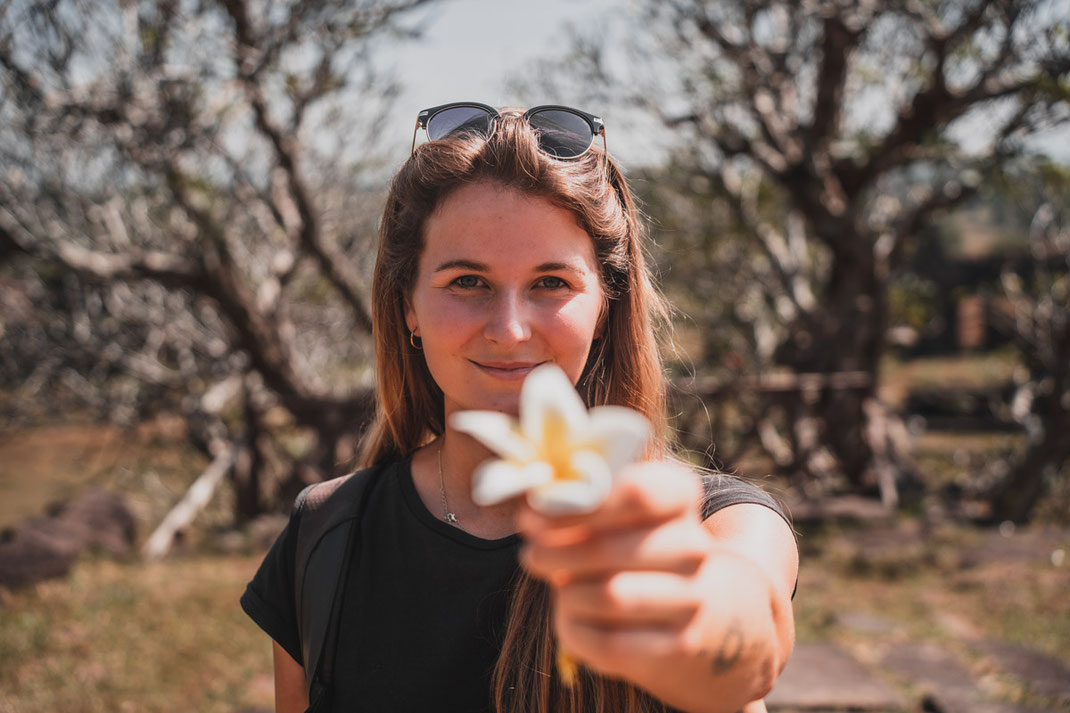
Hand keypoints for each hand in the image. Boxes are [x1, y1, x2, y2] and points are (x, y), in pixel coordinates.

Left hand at [516, 461, 714, 680]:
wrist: (683, 598)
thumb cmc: (626, 539)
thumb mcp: (609, 509)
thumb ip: (574, 505)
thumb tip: (533, 516)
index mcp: (679, 495)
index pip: (636, 493)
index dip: (578, 506)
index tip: (534, 515)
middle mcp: (694, 546)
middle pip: (611, 549)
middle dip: (557, 554)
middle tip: (531, 554)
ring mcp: (692, 598)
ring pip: (610, 597)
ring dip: (568, 593)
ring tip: (559, 585)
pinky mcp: (679, 645)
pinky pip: (610, 643)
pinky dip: (577, 630)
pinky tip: (571, 615)